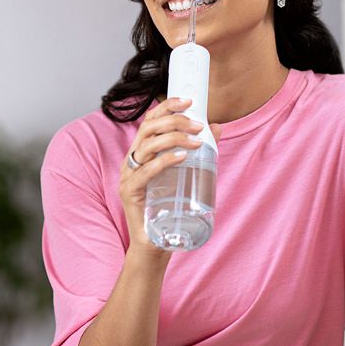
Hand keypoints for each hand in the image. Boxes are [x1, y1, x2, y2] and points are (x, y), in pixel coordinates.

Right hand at [119, 97, 222, 258]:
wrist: (155, 244)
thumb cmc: (168, 209)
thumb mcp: (185, 173)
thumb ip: (198, 151)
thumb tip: (216, 127)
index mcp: (142, 152)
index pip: (150, 121)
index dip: (167, 107)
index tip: (189, 100)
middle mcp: (131, 160)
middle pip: (148, 129)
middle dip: (174, 121)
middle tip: (198, 126)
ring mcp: (128, 176)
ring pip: (147, 146)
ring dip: (174, 138)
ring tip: (197, 141)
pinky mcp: (129, 192)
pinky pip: (146, 172)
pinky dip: (165, 161)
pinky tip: (182, 157)